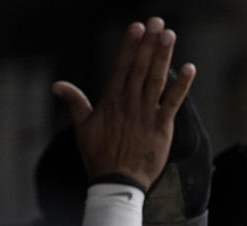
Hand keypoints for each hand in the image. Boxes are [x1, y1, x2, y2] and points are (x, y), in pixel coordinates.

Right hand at [51, 17, 195, 189]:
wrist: (117, 182)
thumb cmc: (99, 155)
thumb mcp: (82, 127)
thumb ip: (74, 102)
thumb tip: (57, 85)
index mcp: (111, 101)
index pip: (121, 66)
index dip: (130, 46)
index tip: (137, 27)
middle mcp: (129, 103)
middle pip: (140, 68)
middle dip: (148, 44)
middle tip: (157, 22)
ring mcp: (146, 114)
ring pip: (156, 80)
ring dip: (163, 57)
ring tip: (170, 35)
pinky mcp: (162, 127)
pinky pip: (173, 103)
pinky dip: (182, 86)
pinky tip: (190, 68)